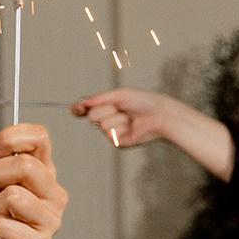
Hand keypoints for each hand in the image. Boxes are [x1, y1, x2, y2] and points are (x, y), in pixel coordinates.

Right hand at [72, 87, 235, 180]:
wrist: (161, 115)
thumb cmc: (145, 102)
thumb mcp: (120, 95)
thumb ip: (99, 98)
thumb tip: (81, 102)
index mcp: (108, 108)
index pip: (87, 110)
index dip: (79, 108)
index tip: (76, 108)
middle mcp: (109, 121)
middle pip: (92, 116)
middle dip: (104, 109)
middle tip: (120, 108)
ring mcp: (114, 133)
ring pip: (101, 124)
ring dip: (117, 118)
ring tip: (130, 118)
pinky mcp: (119, 143)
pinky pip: (110, 133)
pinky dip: (121, 127)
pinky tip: (132, 126)